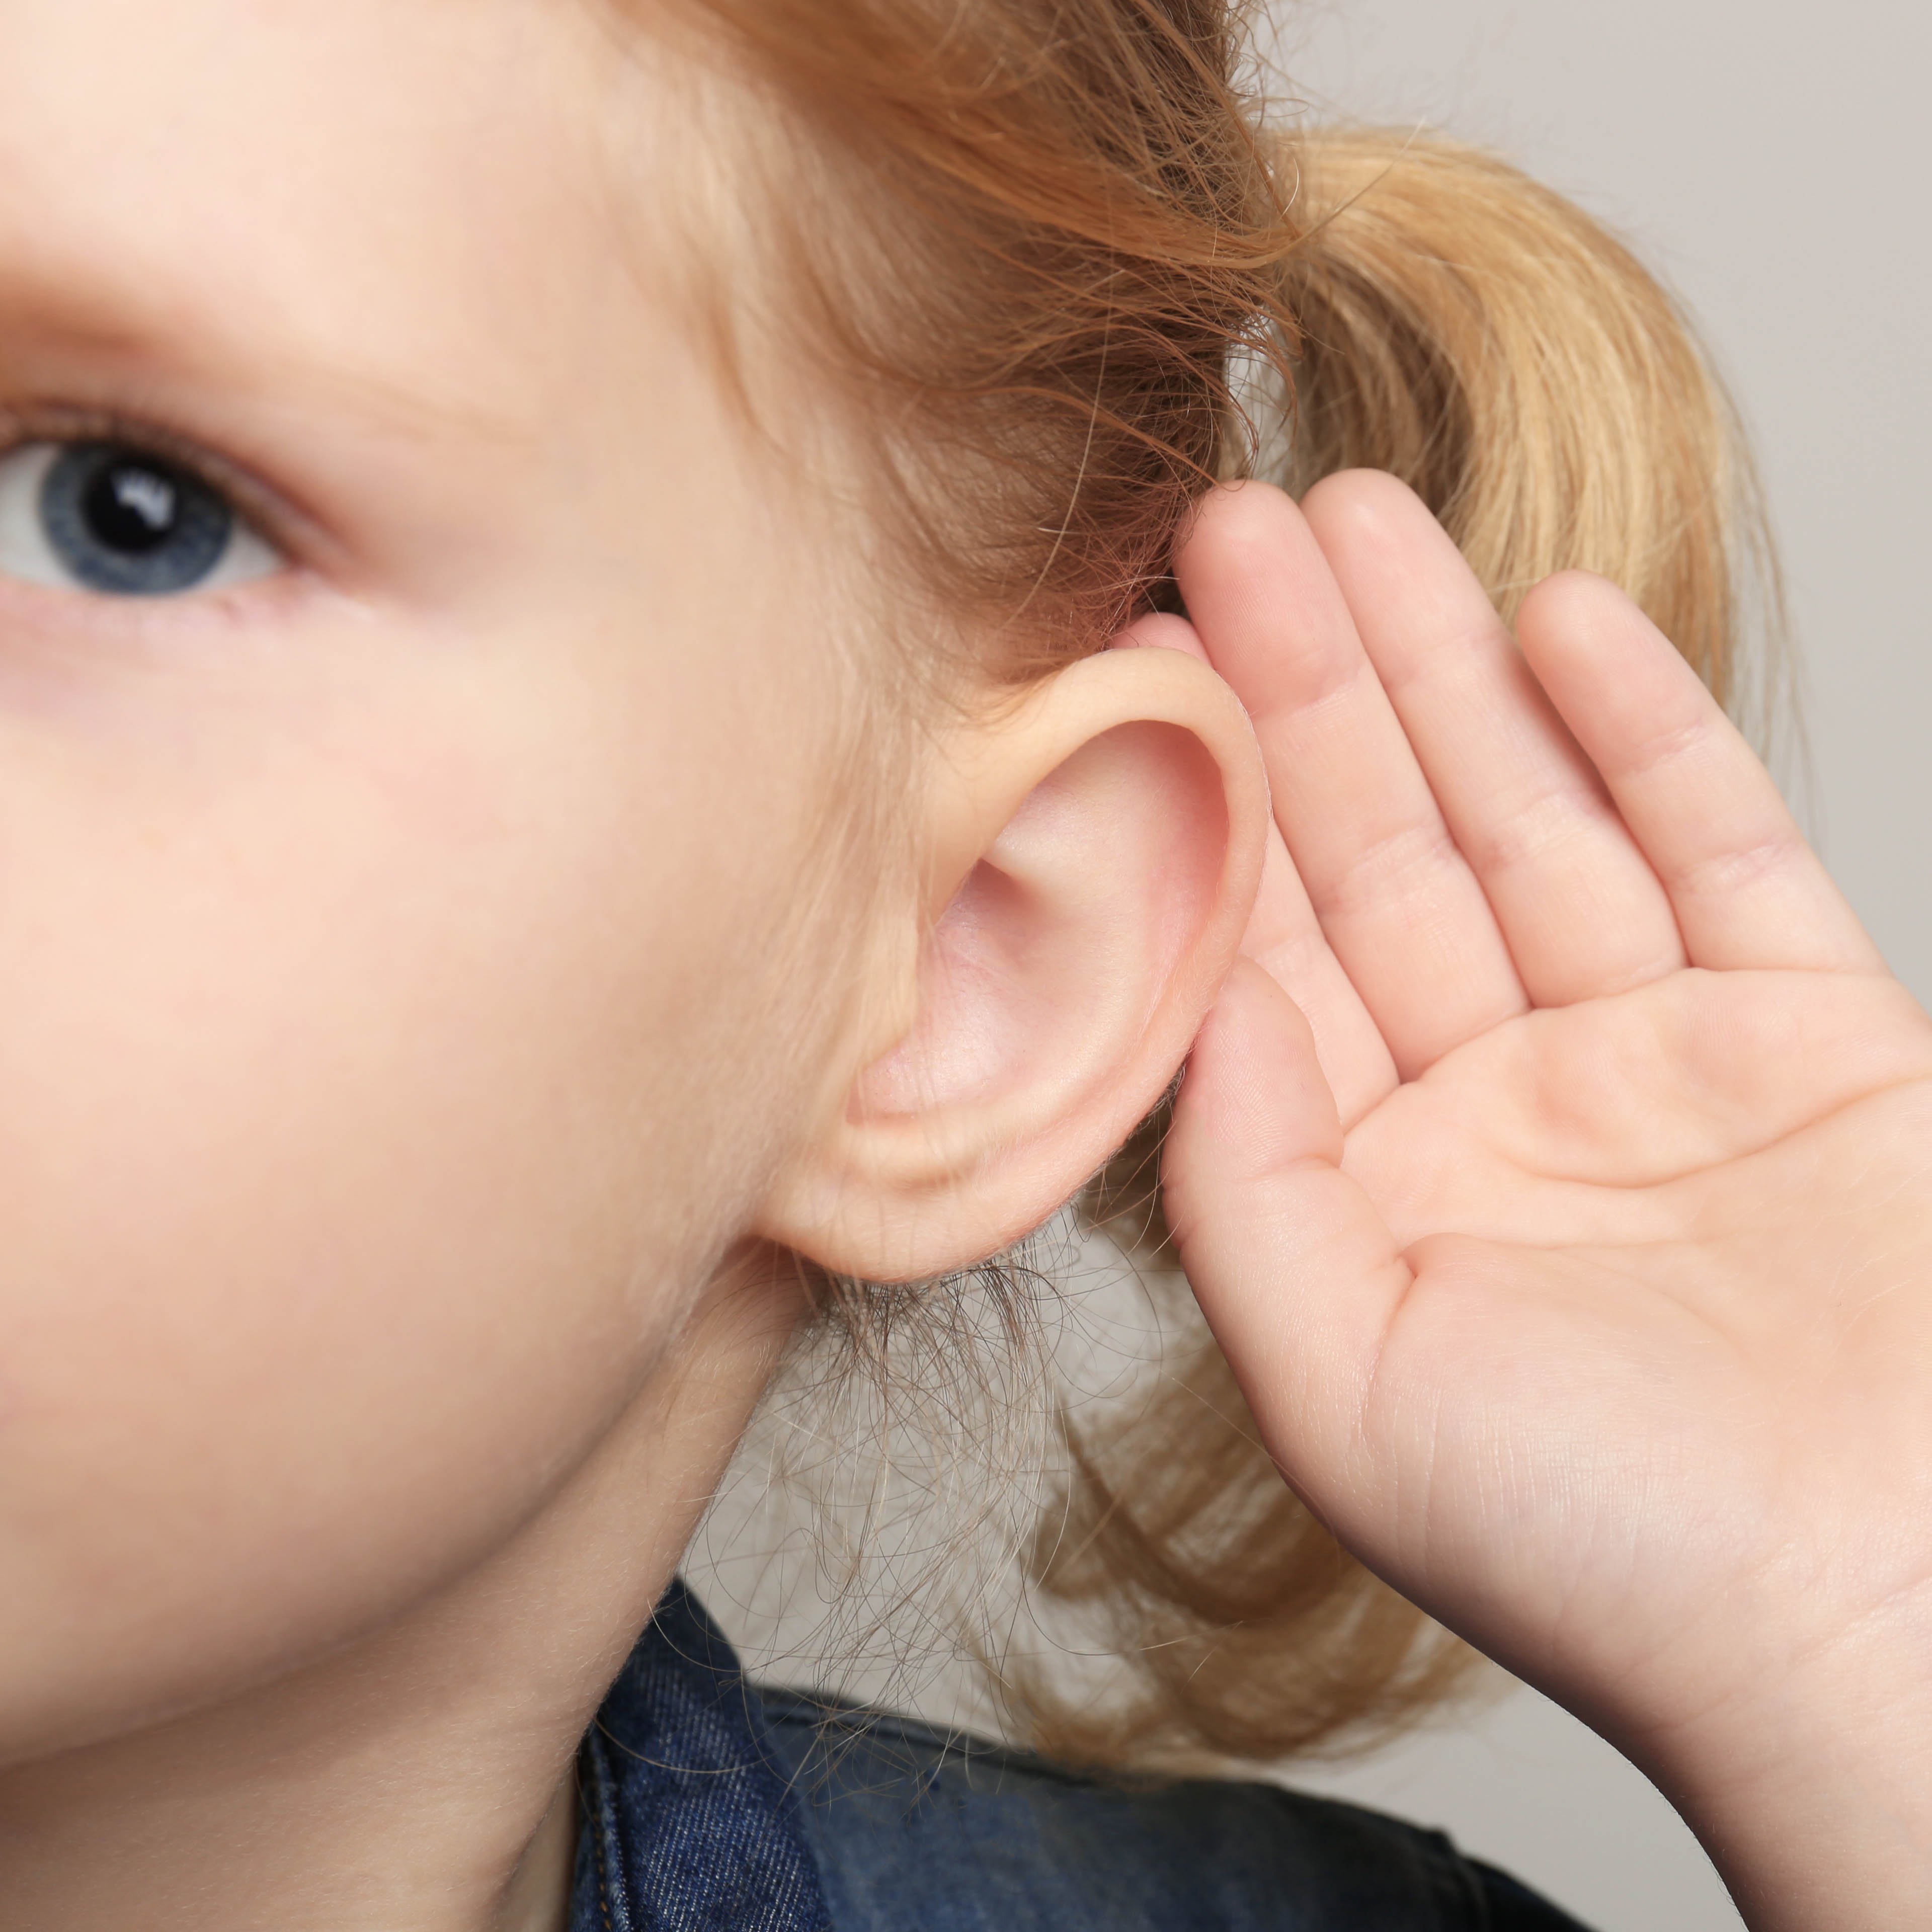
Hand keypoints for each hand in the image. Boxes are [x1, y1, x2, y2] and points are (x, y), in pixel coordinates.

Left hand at [1155, 474, 1931, 1931]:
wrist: (1881, 1630)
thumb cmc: (1610, 1556)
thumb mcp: (1345, 1387)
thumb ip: (1240, 1188)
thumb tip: (1184, 1009)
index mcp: (1379, 1187)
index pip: (1269, 945)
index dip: (1206, 796)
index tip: (1132, 653)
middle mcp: (1504, 1108)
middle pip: (1386, 848)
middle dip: (1310, 683)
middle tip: (1231, 517)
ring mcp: (1660, 1061)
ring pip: (1533, 813)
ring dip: (1450, 666)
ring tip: (1362, 514)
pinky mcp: (1816, 1035)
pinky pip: (1718, 844)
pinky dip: (1646, 730)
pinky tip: (1558, 617)